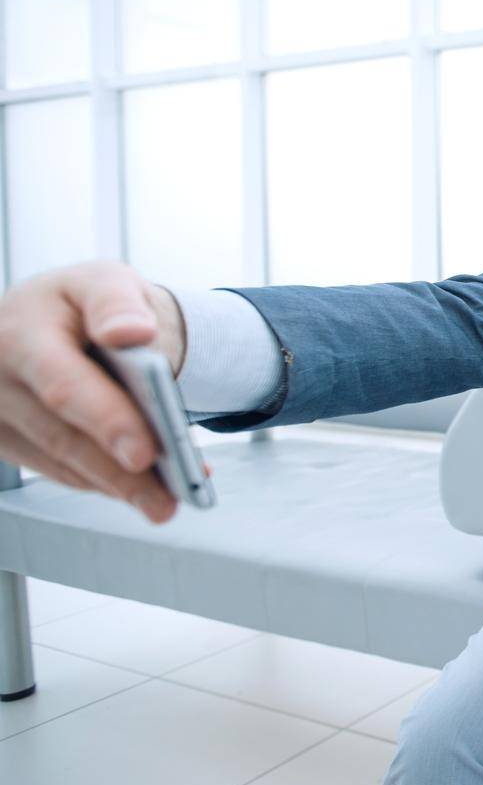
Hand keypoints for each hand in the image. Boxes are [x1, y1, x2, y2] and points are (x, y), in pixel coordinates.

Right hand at [0, 262, 186, 521]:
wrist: (47, 317)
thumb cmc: (80, 303)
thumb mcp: (103, 281)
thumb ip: (117, 302)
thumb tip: (133, 332)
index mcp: (21, 333)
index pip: (65, 386)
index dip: (107, 421)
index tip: (146, 453)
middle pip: (63, 436)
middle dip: (118, 473)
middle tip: (166, 500)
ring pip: (61, 462)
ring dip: (116, 487)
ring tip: (165, 503)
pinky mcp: (7, 441)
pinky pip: (58, 470)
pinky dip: (103, 482)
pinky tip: (141, 489)